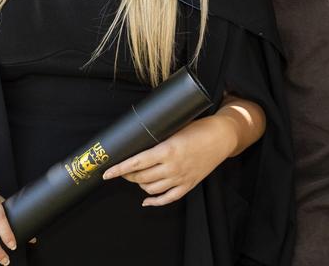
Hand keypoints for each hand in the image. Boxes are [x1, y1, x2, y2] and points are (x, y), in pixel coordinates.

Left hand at [101, 115, 235, 206]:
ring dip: (139, 185)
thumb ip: (158, 137)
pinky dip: (154, 201)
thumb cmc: (198, 127)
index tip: (106, 173)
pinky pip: (167, 199)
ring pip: (151, 189)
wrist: (222, 136)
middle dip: (127, 175)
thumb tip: (137, 140)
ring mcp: (180, 178)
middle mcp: (172, 167)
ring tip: (135, 177)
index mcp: (167, 150)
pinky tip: (146, 200)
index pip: (135, 163)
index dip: (118, 169)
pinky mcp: (188, 185)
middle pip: (141, 177)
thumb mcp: (175, 128)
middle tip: (121, 170)